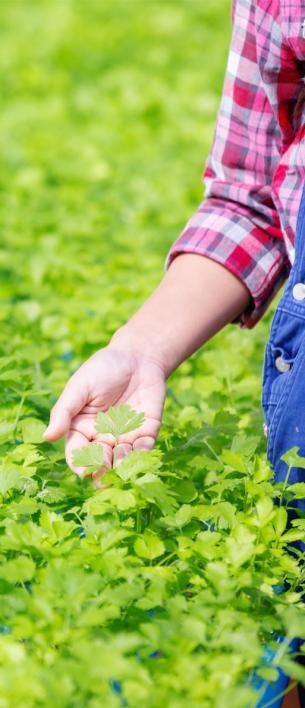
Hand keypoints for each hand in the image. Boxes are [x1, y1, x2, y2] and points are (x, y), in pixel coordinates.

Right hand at [42, 342, 166, 485]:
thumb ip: (64, 412)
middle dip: (102, 471)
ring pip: (123, 460)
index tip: (84, 472)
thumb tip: (46, 436)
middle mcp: (103, 437)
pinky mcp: (147, 431)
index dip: (80, 465)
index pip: (78, 453)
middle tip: (105, 476)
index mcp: (82, 429)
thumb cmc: (102, 369)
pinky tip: (140, 452)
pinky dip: (143, 454)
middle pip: (100, 462)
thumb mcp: (79, 387)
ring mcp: (126, 436)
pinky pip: (145, 448)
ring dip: (123, 465)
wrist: (137, 356)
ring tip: (122, 464)